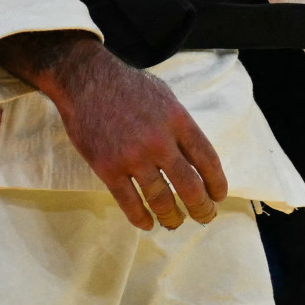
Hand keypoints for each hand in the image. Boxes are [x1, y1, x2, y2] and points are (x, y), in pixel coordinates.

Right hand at [0, 29, 227, 230]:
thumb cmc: (128, 86)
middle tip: (205, 216)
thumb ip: (181, 125)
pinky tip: (147, 223)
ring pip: (160, 199)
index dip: (217, 182)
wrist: (86, 81)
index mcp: (178, 120)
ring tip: (175, 222)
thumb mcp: (165, 96)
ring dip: (171, 217)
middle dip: (201, 207)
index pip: (207, 159)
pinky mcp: (107, 168)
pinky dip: (140, 217)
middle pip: (189, 186)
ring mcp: (132, 157)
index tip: (219, 196)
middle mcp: (159, 141)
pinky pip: (129, 202)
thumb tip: (195, 156)